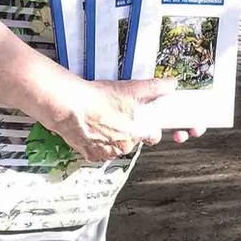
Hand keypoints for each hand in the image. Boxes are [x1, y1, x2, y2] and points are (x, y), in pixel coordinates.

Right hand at [45, 77, 176, 161]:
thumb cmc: (98, 98)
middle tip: (119, 114)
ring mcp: (106, 153)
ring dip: (113, 136)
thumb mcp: (132, 88)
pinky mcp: (90, 155)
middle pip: (134, 140)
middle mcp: (123, 146)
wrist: (70, 105)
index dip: (151, 127)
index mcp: (137, 132)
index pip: (153, 136)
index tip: (146, 121)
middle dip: (129, 129)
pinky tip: (94, 127)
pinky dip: (98, 141)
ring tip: (104, 119)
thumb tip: (170, 85)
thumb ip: (155, 87)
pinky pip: (100, 151)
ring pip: (116, 146)